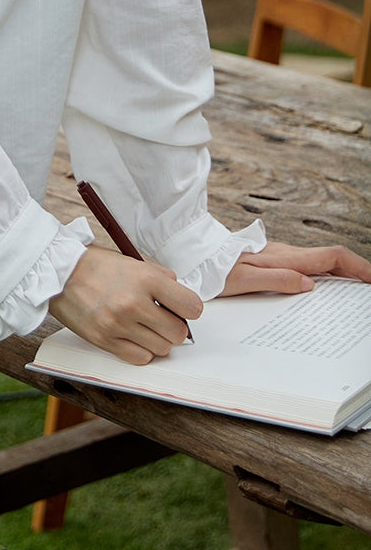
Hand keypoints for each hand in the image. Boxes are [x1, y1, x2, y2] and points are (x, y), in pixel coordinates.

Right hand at [49, 246, 202, 365]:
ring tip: (145, 327)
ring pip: (162, 349)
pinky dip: (142, 351)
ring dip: (158, 340)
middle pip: (178, 333)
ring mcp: (118, 324)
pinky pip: (140, 358)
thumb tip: (180, 299)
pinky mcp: (104, 340)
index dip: (189, 309)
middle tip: (162, 318)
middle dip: (174, 327)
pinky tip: (133, 336)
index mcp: (146, 279)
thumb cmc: (95, 265)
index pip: (192, 307)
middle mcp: (134, 303)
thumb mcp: (133, 261)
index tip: (182, 308)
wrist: (58, 272)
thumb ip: (160, 279)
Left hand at [221, 241, 370, 296]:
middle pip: (331, 259)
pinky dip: (321, 277)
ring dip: (339, 275)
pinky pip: (305, 267)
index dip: (358, 267)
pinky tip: (319, 292)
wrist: (196, 255)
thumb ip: (276, 280)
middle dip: (355, 272)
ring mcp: (280, 256)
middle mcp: (286, 254)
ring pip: (319, 263)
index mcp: (285, 257)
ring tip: (350, 295)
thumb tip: (309, 285)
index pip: (332, 256)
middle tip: (366, 290)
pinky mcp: (272, 261)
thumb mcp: (243, 279)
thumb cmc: (215, 267)